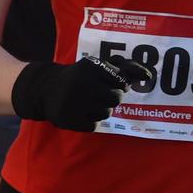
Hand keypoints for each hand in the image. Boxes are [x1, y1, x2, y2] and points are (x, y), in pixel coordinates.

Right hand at [11, 56, 155, 130]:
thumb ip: (123, 67)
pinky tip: (81, 112)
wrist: (45, 89)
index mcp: (91, 67)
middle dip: (112, 97)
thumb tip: (147, 74)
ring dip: (102, 109)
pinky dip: (90, 121)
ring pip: (106, 113)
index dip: (121, 84)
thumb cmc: (79, 77)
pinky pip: (94, 125)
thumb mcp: (96, 66)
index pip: (122, 79)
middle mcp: (83, 83)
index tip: (117, 84)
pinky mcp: (69, 119)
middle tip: (101, 94)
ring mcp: (75, 102)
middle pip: (116, 98)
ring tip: (88, 102)